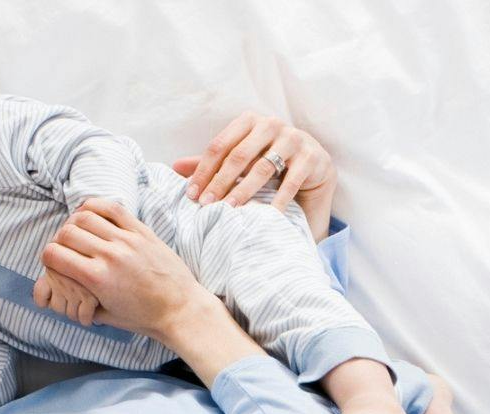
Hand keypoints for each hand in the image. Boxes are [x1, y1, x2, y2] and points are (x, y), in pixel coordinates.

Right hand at [40, 199, 212, 340]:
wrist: (181, 310)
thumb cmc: (144, 317)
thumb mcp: (105, 315)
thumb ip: (79, 299)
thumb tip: (57, 290)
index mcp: (97, 279)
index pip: (53, 254)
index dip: (47, 258)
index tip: (54, 262)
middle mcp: (110, 256)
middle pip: (66, 233)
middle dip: (59, 240)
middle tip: (65, 248)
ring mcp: (127, 240)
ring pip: (84, 216)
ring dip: (74, 223)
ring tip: (79, 233)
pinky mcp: (142, 232)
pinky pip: (112, 208)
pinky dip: (96, 206)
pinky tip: (92, 215)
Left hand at [174, 111, 337, 220]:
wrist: (315, 167)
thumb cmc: (272, 162)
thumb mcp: (242, 159)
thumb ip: (214, 162)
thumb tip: (175, 166)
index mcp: (250, 120)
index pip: (220, 146)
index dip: (203, 171)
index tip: (192, 195)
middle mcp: (272, 124)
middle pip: (239, 156)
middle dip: (220, 182)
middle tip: (206, 205)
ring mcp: (294, 139)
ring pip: (262, 168)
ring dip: (243, 191)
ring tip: (230, 209)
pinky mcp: (312, 157)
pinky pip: (290, 182)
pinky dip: (277, 201)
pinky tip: (265, 216)